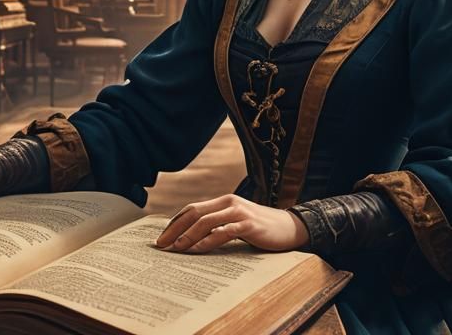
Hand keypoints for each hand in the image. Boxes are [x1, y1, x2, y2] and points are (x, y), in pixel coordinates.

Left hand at [154, 193, 309, 253]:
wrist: (290, 227)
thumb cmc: (260, 229)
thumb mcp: (237, 223)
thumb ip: (219, 225)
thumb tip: (193, 240)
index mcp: (224, 201)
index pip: (192, 208)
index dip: (175, 222)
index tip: (161, 237)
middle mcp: (229, 203)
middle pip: (194, 213)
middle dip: (175, 228)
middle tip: (161, 244)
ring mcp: (239, 212)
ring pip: (206, 221)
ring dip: (187, 235)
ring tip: (176, 248)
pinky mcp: (249, 225)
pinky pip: (224, 232)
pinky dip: (208, 241)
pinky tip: (199, 250)